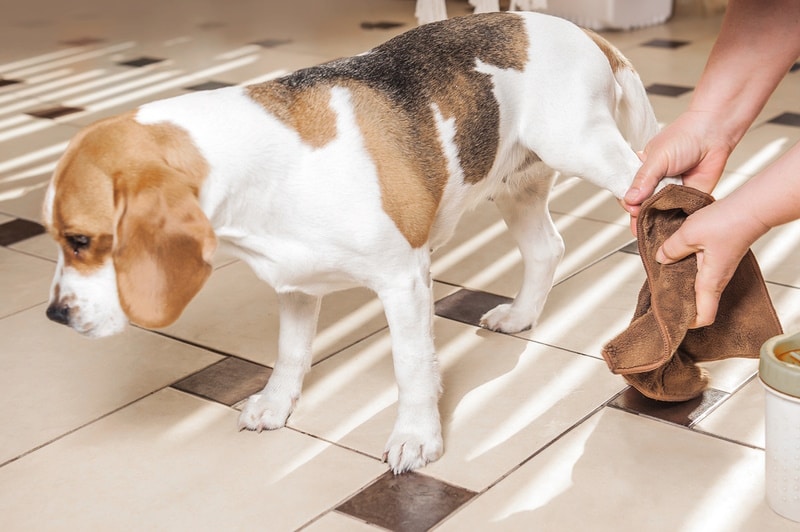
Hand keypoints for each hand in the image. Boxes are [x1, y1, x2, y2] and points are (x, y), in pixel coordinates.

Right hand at [622, 111, 733, 233]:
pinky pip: (678, 215)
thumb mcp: (657, 158)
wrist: (715, 134)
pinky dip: (674, 223)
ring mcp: (671, 193)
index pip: (629, 192)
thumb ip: (643, 180)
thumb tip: (629, 199)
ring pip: (659, 213)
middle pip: (642, 206)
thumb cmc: (684, 137)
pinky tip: (669, 229)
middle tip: (640, 225)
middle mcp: (656, 184)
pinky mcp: (688, 200)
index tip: (631, 208)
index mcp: (644, 172)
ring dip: (656, 223)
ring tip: (653, 232)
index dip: (628, 202)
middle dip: (640, 217)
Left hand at [654, 200, 765, 327]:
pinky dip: (688, 270)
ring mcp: (719, 269)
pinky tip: (677, 259)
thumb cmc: (728, 222)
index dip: (688, 322)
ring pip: (699, 286)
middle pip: (699, 304)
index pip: (704, 316)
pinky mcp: (720, 257)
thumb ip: (671, 249)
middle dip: (681, 304)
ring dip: (683, 285)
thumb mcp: (689, 234)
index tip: (671, 318)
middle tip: (661, 297)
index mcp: (710, 281)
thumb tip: (661, 258)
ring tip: (664, 277)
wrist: (751, 208)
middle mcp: (717, 279)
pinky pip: (702, 271)